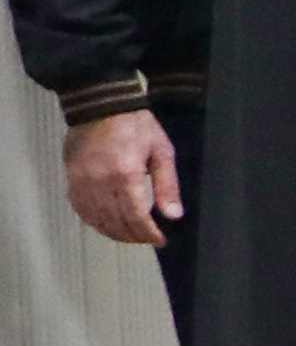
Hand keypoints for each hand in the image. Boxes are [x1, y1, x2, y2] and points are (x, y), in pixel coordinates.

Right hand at [63, 111, 176, 246]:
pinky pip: (80, 208)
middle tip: (148, 239)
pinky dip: (94, 221)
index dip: (148, 233)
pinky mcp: (71, 177)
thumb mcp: (162, 152)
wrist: (102, 105)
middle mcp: (100, 181)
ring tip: (131, 235)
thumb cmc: (137, 126)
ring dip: (114, 232)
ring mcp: (82, 180)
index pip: (135, 216)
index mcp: (125, 174)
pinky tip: (107, 224)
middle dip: (134, 236)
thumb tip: (173, 215)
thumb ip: (167, 185)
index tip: (160, 240)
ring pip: (96, 218)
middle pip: (115, 221)